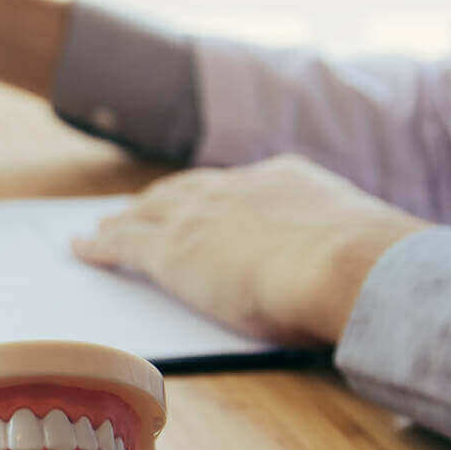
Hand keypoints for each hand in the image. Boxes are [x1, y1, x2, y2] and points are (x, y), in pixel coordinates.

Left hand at [72, 155, 428, 345]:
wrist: (345, 264)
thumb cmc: (366, 268)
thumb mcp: (360, 247)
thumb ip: (348, 252)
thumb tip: (368, 269)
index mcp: (285, 180)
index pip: (241, 185)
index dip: (216, 194)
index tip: (205, 198)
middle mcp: (236, 188)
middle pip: (186, 191)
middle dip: (162, 200)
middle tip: (140, 207)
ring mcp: (200, 216)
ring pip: (148, 213)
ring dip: (125, 219)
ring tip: (104, 226)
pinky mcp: (170, 251)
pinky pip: (122, 244)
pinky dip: (98, 245)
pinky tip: (81, 248)